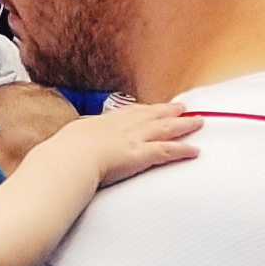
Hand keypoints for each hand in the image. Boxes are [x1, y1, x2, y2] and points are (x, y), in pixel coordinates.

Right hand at [35, 102, 202, 187]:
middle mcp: (123, 126)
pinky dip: (183, 150)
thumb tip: (68, 146)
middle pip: (152, 115)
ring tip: (198, 121)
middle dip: (168, 111)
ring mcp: (134, 139)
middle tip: (183, 107)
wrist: (70, 158)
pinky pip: (168, 151)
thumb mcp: (70, 139)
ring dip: (183, 125)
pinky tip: (195, 150)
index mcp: (105, 121)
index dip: (144, 109)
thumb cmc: (66, 152)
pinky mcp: (143, 155)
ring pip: (166, 129)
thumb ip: (76, 141)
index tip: (153, 106)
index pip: (130, 112)